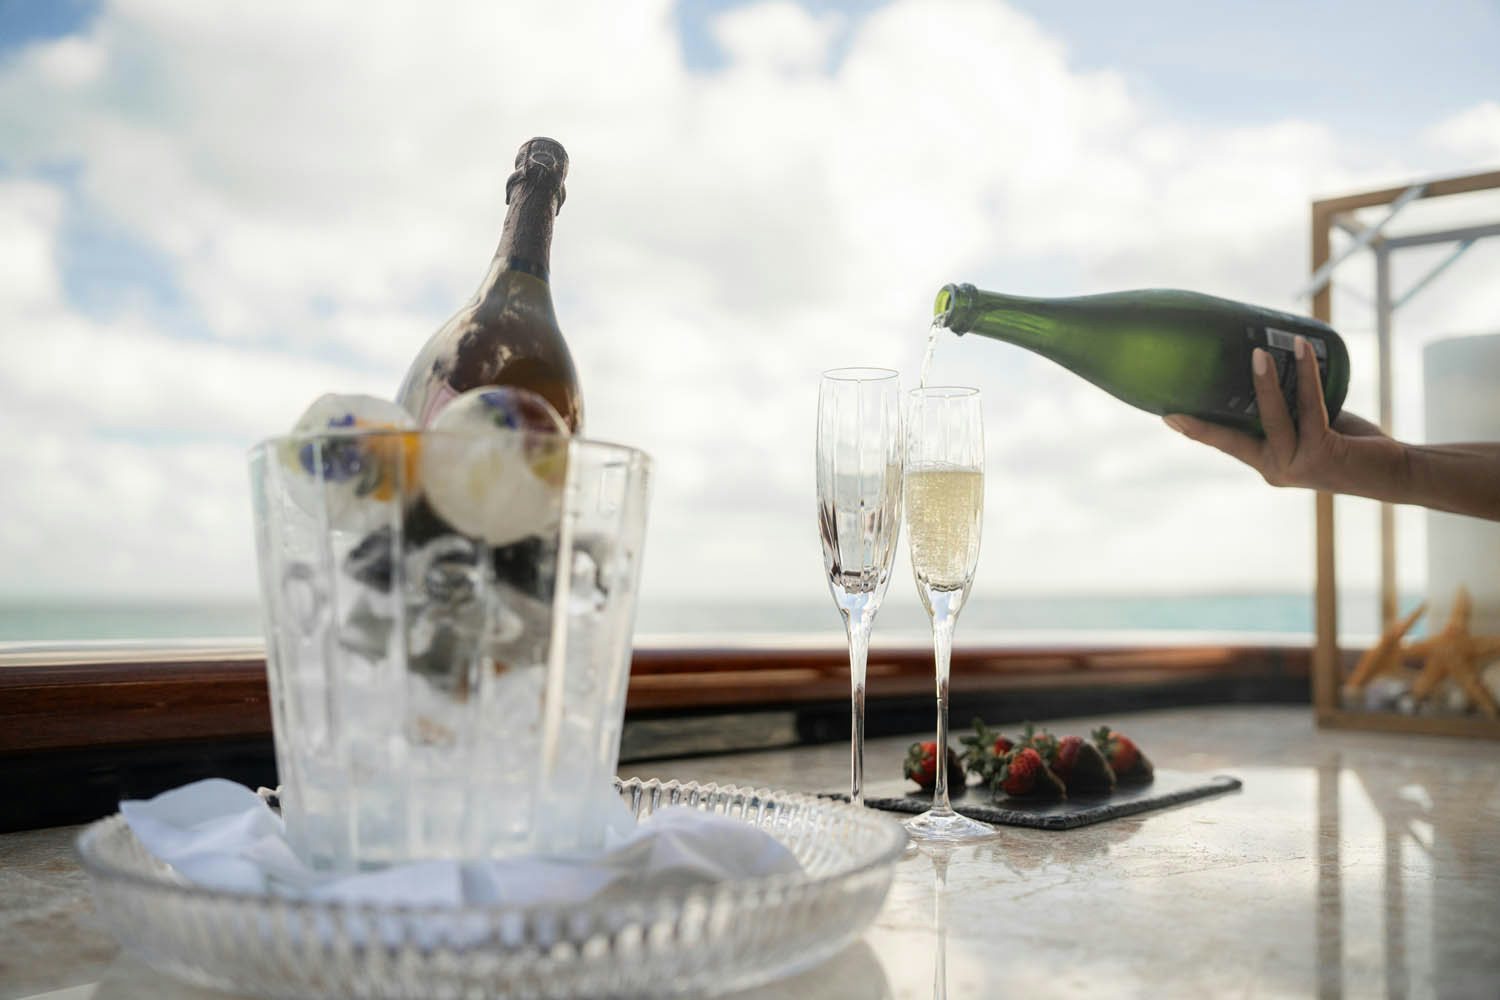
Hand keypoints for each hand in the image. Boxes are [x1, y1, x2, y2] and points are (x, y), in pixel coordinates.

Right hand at [1163, 336, 1405, 496]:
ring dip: (1265, 383)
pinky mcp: (1322, 453)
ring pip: (1272, 418)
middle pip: (1234, 442)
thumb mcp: (1314, 426)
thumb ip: (1294, 409)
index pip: (1228, 445)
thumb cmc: (1354, 446)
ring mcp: (1298, 465)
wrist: (1396, 472)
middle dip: (1204, 425)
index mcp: (1270, 464)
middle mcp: (1277, 470)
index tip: (1169, 417)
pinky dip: (1305, 375)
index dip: (1200, 431)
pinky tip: (1302, 349)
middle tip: (1175, 410)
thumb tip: (1280, 364)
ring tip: (1258, 352)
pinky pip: (1309, 407)